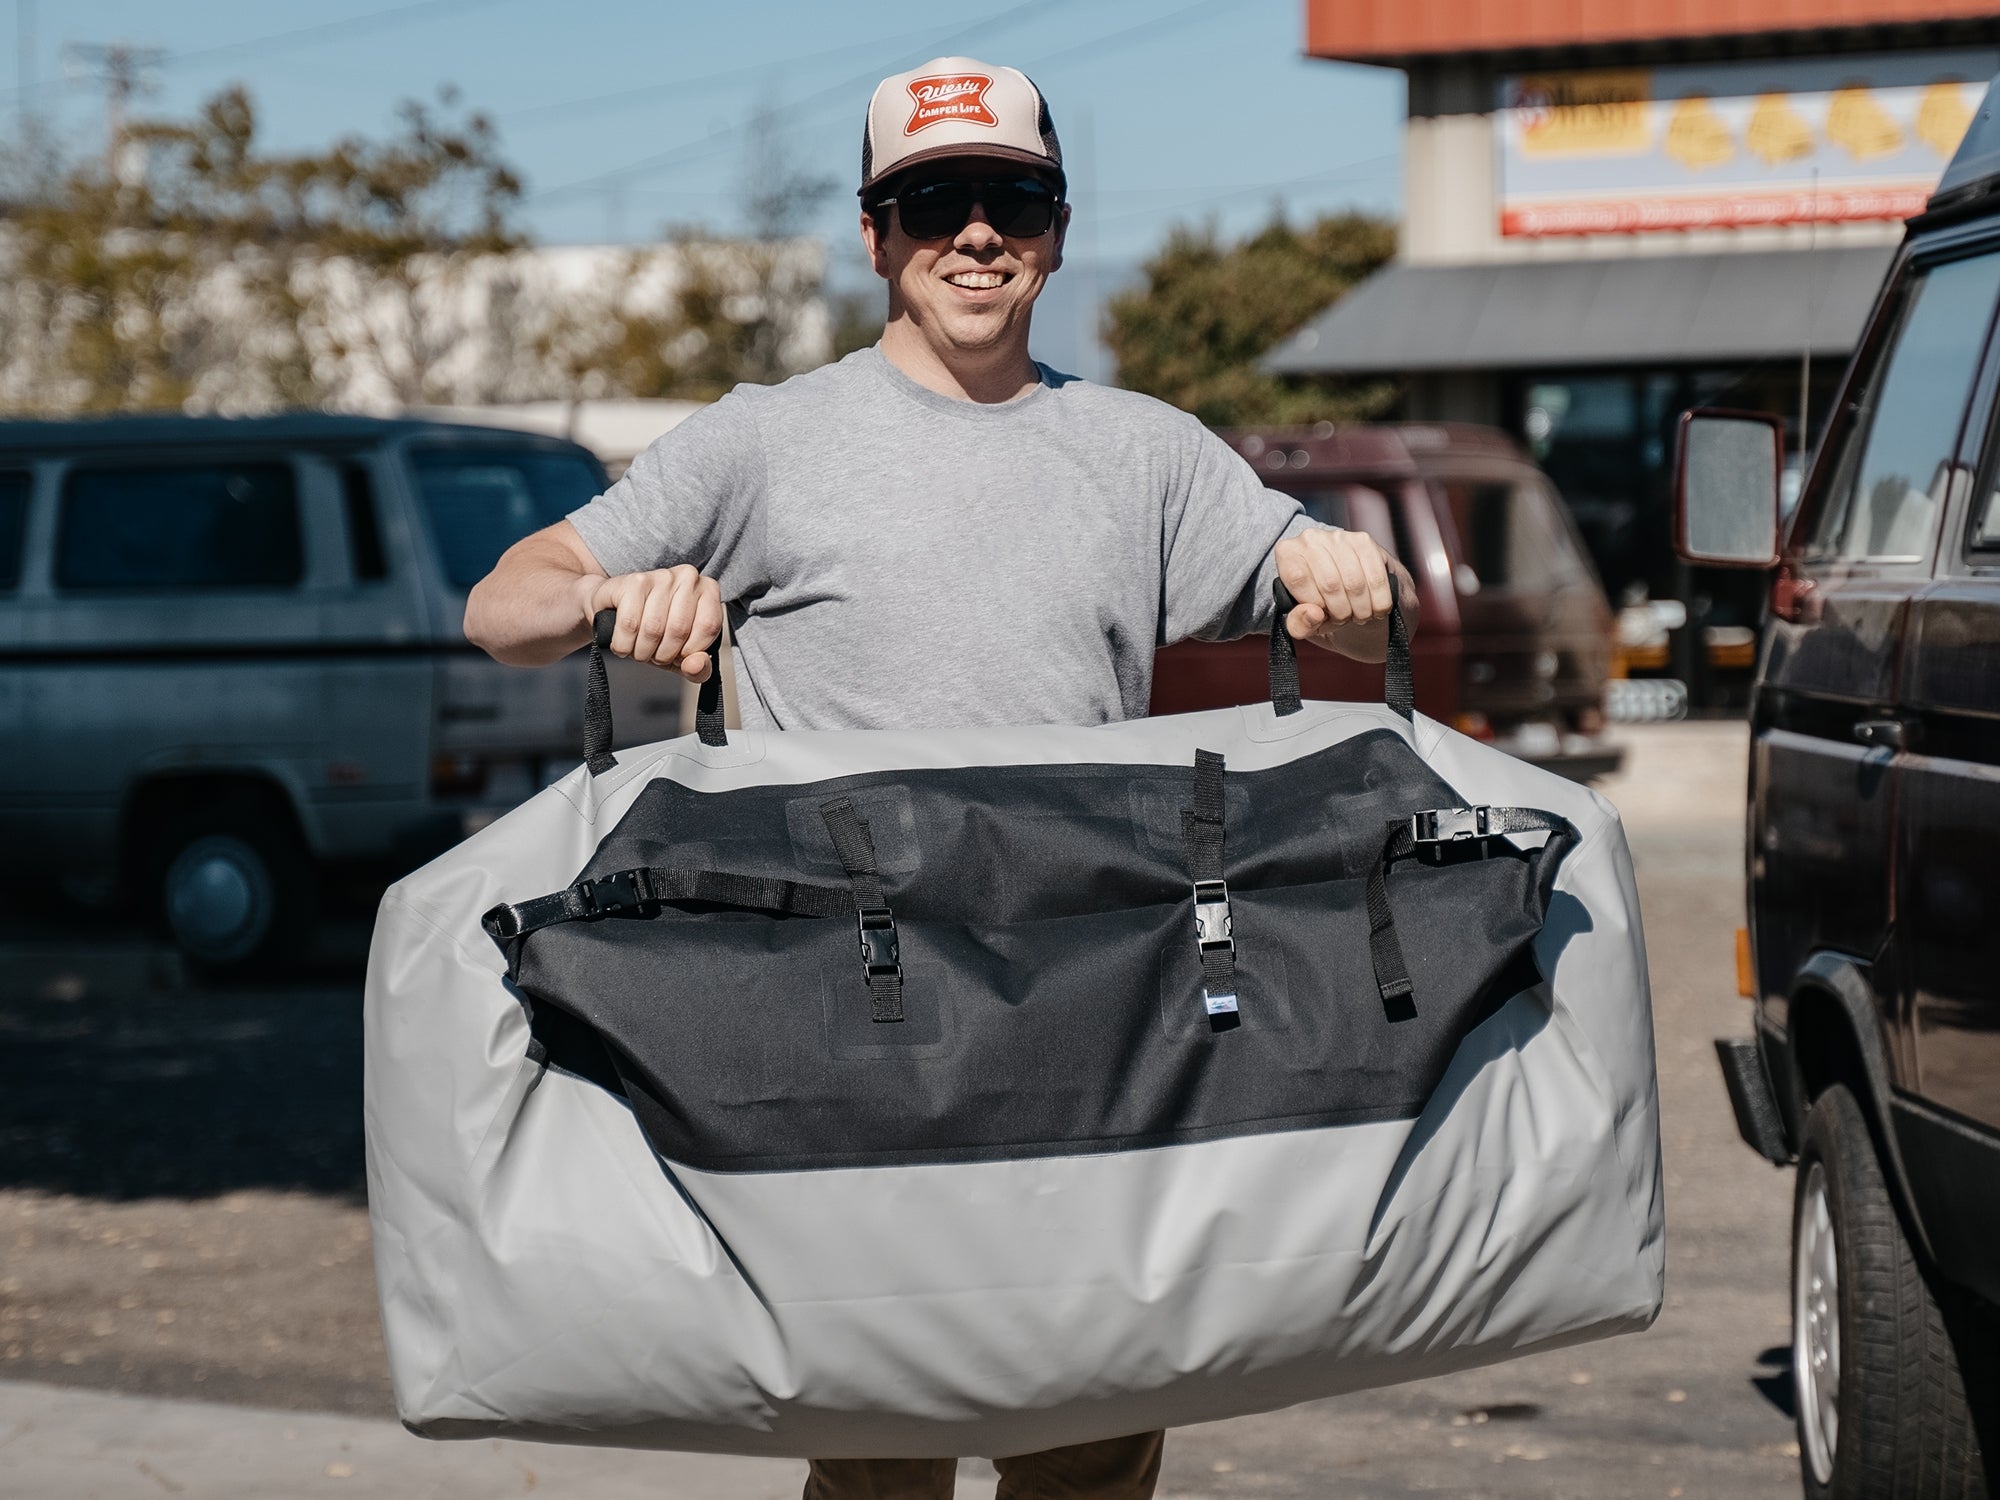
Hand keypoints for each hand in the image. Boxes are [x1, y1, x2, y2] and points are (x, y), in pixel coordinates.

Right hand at [582, 566, 723, 681]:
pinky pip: (629, 624)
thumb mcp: (682, 654)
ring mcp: (660, 576)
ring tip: (639, 648)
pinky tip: (624, 643)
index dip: (691, 650)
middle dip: (663, 654)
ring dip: (642, 652)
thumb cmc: (654, 631)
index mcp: (708, 590)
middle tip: (655, 653)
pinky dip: (624, 644)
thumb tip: (695, 666)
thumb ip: (699, 667)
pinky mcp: (633, 581)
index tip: (679, 653)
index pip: (709, 627)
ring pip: (653, 629)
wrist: (612, 609)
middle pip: (679, 630)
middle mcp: (687, 577)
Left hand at [1272, 528, 1408, 663]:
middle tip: (1343, 618)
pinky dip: (1378, 601)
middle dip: (1340, 612)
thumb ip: (1299, 624)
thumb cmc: (1318, 605)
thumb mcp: (1302, 621)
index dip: (1313, 603)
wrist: (1343, 590)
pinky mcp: (1365, 541)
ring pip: (1355, 583)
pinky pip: (1376, 579)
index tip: (1320, 613)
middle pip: (1330, 584)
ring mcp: (1339, 537)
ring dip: (1361, 609)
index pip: (1298, 579)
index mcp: (1287, 553)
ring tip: (1357, 614)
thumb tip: (1314, 614)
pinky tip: (1374, 606)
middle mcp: (1310, 538)